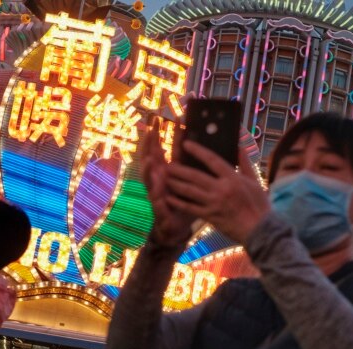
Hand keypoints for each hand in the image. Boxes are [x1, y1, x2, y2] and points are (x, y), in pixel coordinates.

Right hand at [142, 118, 194, 246]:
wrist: (176, 226)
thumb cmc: (184, 200)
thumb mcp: (189, 179)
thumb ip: (193, 163)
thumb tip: (205, 144)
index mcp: (166, 170)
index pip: (164, 148)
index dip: (162, 134)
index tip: (162, 119)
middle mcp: (158, 179)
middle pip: (150, 157)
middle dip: (148, 144)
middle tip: (150, 130)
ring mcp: (155, 193)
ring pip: (148, 179)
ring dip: (147, 170)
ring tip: (149, 159)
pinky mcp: (159, 209)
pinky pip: (157, 204)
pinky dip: (157, 199)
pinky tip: (157, 195)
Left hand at [164, 141, 269, 242]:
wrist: (260, 230)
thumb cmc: (258, 204)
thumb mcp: (254, 180)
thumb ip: (244, 162)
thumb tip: (239, 144)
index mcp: (232, 178)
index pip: (212, 160)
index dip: (198, 151)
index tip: (186, 144)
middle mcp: (221, 189)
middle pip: (195, 176)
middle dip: (179, 169)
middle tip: (167, 163)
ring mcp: (214, 203)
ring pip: (189, 191)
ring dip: (175, 183)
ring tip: (164, 177)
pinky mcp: (209, 216)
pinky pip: (190, 208)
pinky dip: (178, 202)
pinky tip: (168, 197)